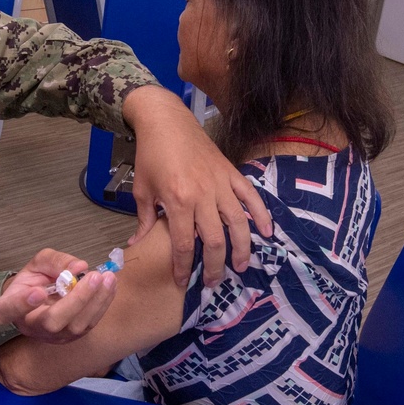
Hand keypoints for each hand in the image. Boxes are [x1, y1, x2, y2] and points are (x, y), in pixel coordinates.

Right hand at [0, 249, 116, 343]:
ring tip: (108, 278)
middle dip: (76, 300)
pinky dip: (102, 304)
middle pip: (52, 322)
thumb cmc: (34, 281)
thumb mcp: (37, 264)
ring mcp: (52, 336)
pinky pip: (89, 324)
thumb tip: (79, 267)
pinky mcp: (72, 337)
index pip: (8, 310)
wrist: (42, 299)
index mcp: (9, 307)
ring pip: (75, 326)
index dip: (22, 304)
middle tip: (93, 276)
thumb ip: (54, 261)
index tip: (38, 291)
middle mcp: (30, 327)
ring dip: (95, 301)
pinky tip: (110, 285)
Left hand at [122, 86, 272, 286]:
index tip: (181, 281)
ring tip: (242, 267)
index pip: (183, 244)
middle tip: (212, 282)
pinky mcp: (232, 173)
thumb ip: (145, 220)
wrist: (166, 122)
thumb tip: (136, 244)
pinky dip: (261, 215)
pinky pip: (252, 197)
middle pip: (214, 240)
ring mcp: (221, 184)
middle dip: (214, 266)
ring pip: (238, 223)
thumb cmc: (151, 156)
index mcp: (178, 201)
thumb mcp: (142, 190)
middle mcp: (203, 195)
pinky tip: (267, 233)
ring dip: (242, 248)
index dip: (182, 266)